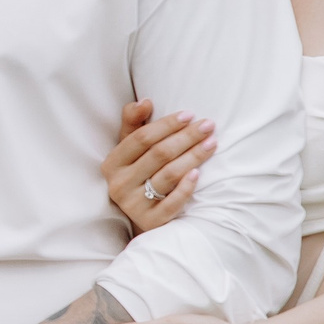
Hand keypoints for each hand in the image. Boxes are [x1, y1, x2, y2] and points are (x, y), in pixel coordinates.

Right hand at [105, 100, 215, 232]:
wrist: (141, 217)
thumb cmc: (139, 175)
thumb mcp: (130, 150)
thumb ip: (133, 123)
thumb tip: (145, 102)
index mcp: (112, 164)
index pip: (141, 138)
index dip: (166, 125)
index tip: (189, 114)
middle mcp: (119, 185)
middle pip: (158, 154)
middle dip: (186, 137)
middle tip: (208, 125)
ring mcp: (133, 205)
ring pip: (168, 175)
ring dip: (193, 157)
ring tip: (212, 143)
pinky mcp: (151, 221)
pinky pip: (172, 203)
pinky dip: (186, 187)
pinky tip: (199, 173)